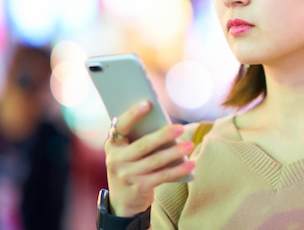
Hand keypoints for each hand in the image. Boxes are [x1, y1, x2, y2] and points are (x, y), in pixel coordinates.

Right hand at [104, 100, 195, 216]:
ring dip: (175, 152)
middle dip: (163, 136)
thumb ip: (139, 137)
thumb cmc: (131, 164)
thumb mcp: (128, 151)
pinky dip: (178, 170)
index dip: (133, 114)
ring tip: (190, 144)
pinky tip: (191, 164)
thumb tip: (164, 123)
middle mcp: (116, 159)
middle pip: (143, 145)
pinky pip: (162, 176)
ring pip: (155, 161)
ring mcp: (127, 175)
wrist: (123, 199)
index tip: (147, 103)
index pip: (121, 126)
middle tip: (181, 128)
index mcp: (113, 144)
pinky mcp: (139, 187)